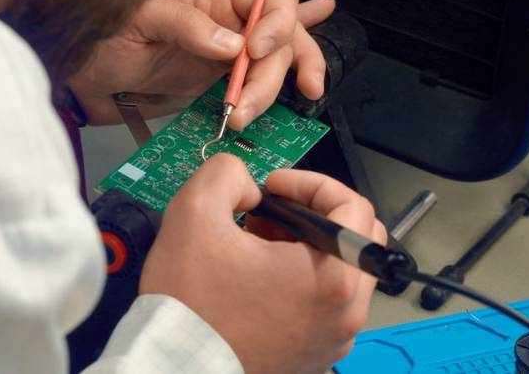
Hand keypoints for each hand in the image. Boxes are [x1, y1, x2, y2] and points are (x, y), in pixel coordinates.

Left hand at [68, 0, 334, 128]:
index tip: (257, 50)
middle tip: (250, 102)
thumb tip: (232, 44)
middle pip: (283, 36)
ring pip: (276, 66)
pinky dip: (281, 88)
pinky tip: (308, 85)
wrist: (76, 72)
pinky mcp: (216, 83)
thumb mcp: (136, 17)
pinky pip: (257, 83)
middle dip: (278, 70)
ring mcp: (226, 53)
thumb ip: (185, 26)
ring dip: (272, 92)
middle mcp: (229, 19)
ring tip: (245, 115)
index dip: (279, 20)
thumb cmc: (99, 31)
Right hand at [140, 155, 384, 373]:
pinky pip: (327, 306)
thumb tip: (248, 185)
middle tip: (271, 212)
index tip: (273, 187)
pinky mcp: (316, 356)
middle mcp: (346, 314)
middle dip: (314, 213)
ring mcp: (334, 340)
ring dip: (308, 247)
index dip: (310, 183)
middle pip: (357, 239)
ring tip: (258, 245)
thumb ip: (228, 174)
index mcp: (333, 278)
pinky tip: (258, 278)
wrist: (171, 366)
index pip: (354, 206)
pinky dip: (303, 282)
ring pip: (343, 273)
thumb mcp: (195, 212)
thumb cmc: (189, 300)